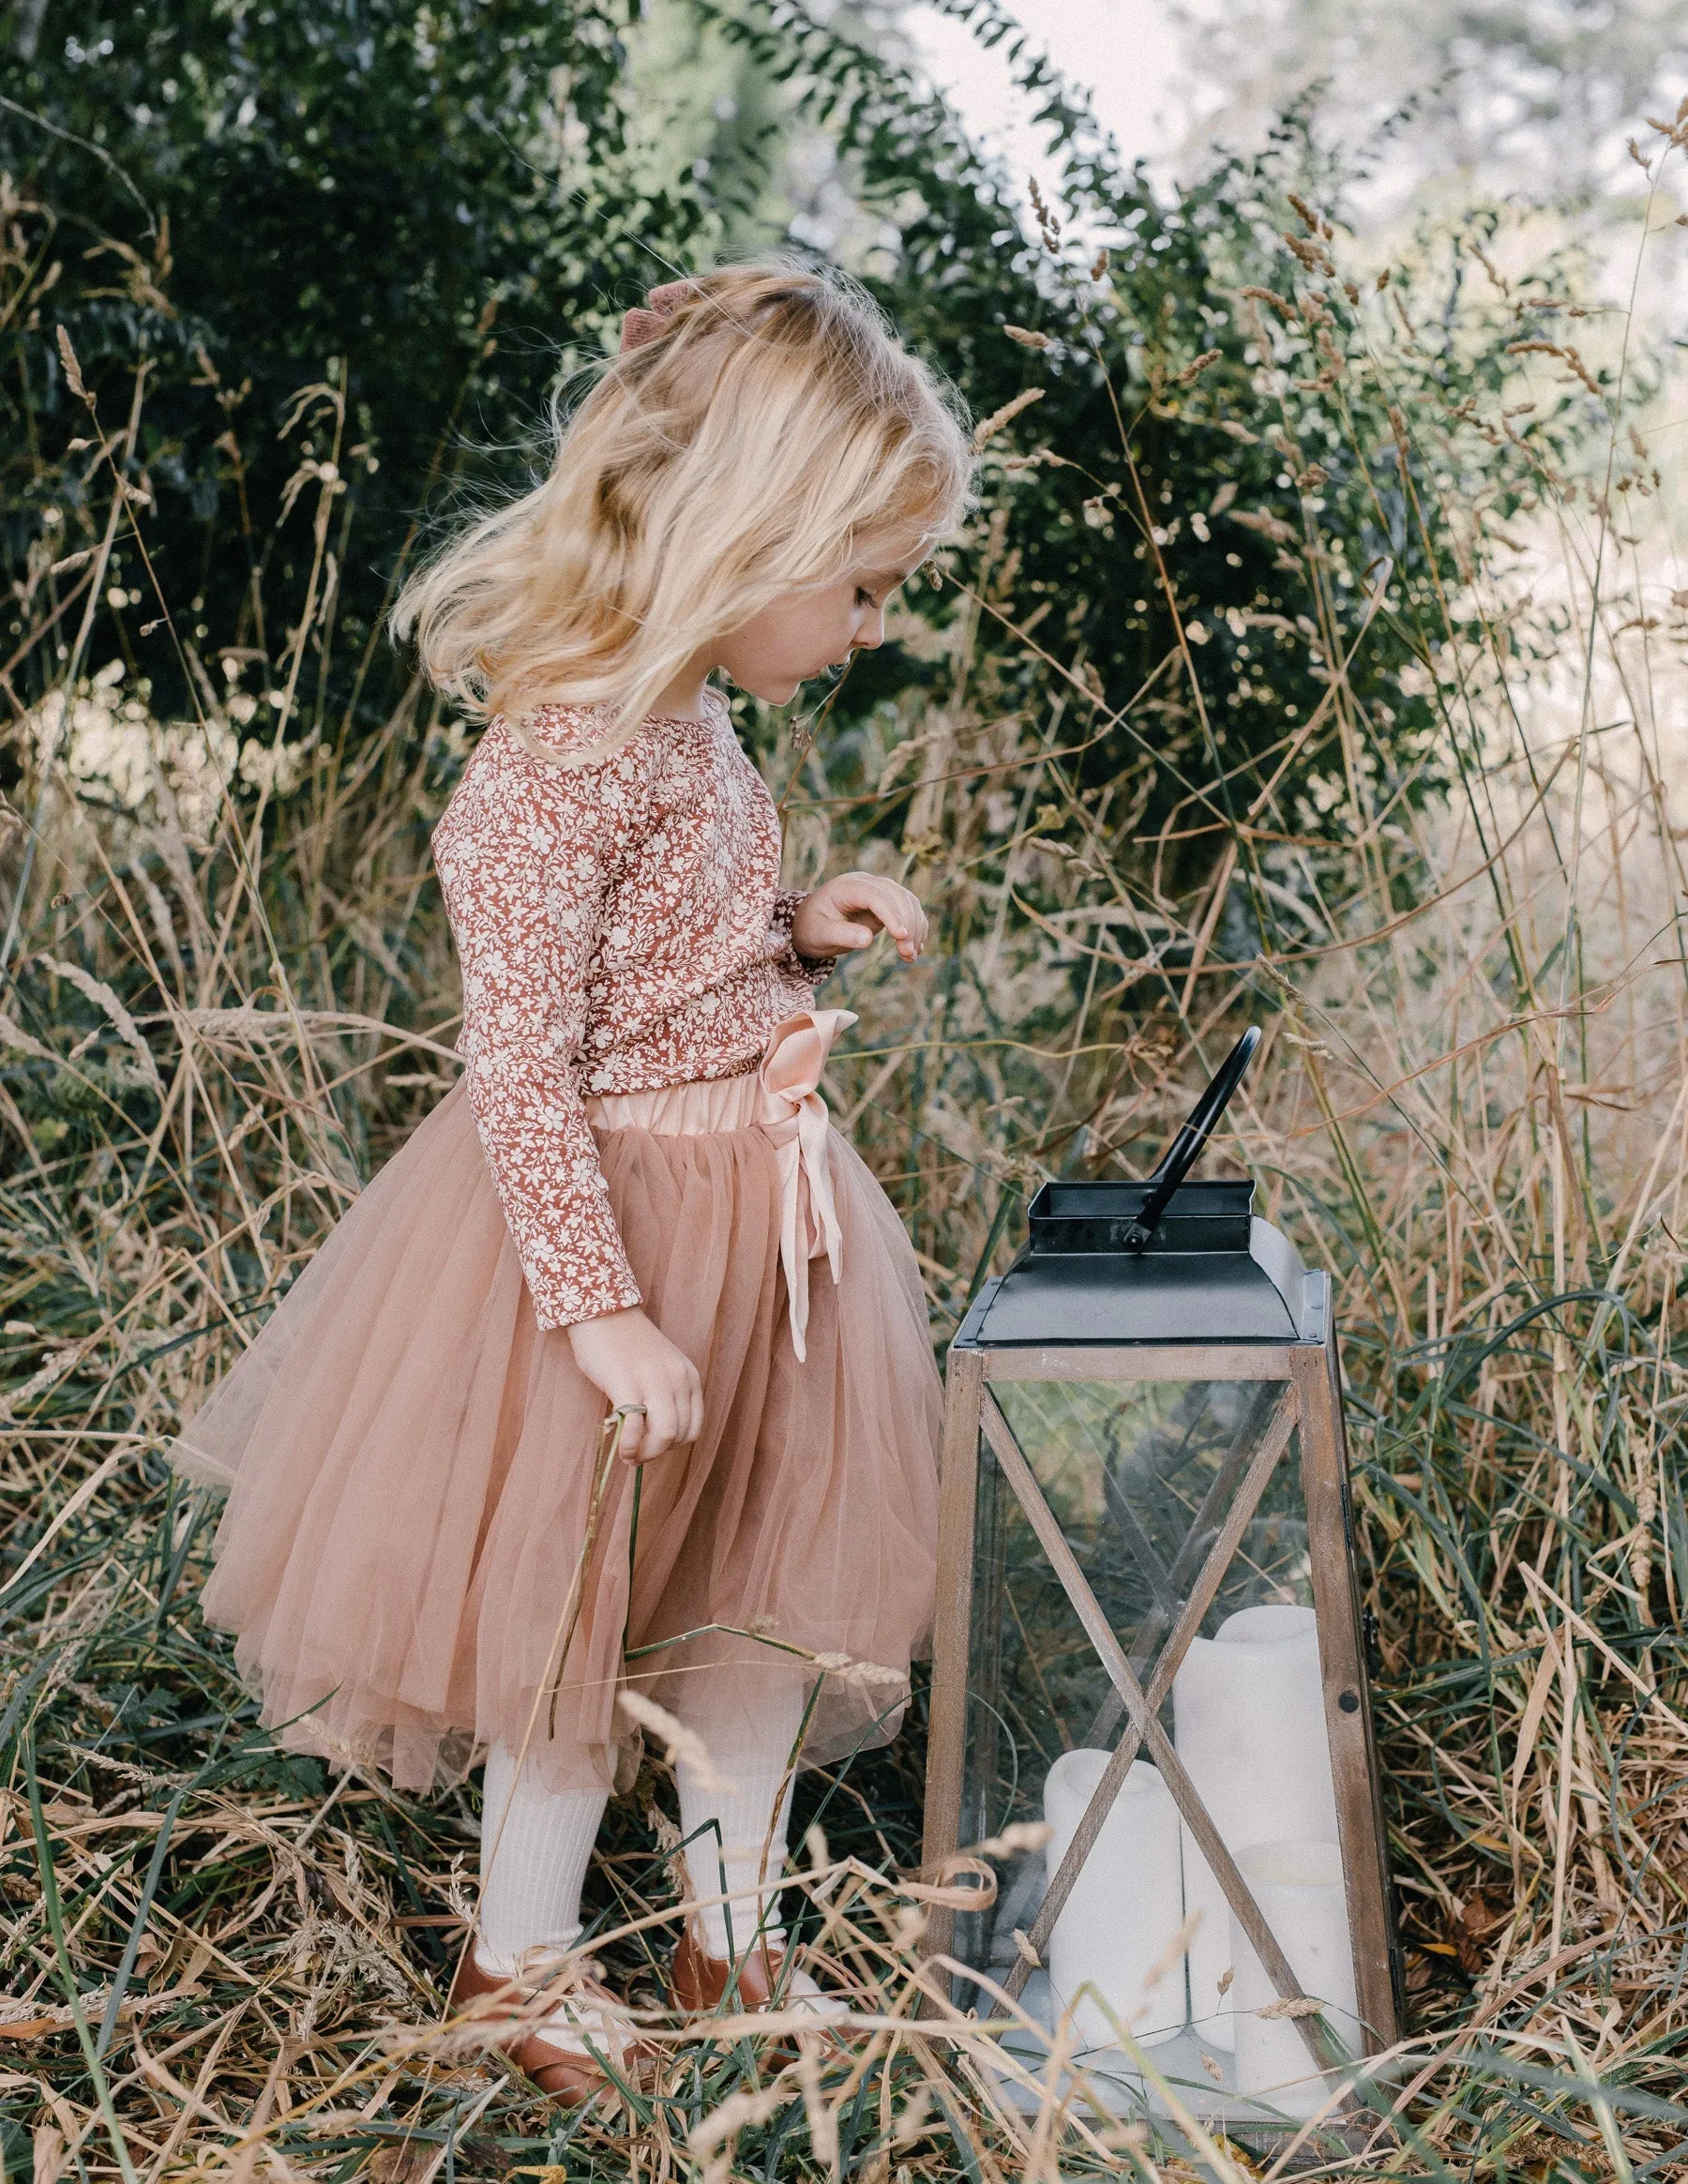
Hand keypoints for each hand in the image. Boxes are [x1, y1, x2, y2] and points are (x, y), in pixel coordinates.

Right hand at [565, 1307, 703, 1461]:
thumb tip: (655, 1438)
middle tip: (637, 1456)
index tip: (653, 1446)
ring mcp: (654, 1381)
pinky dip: (629, 1446)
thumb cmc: (626, 1344)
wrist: (602, 1313)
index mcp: (689, 1377)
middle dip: (657, 1453)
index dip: (674, 1445)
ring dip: (645, 1454)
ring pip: (664, 1436)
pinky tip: (621, 1448)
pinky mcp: (627, 1384)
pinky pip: (635, 1428)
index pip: (694, 1426)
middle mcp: (678, 1380)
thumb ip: (665, 1396)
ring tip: (629, 1455)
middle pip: (680, 1435)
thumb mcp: (661, 1368)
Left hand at [791, 872, 927, 964]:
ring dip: (915, 927)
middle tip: (908, 953)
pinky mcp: (888, 903)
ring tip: (911, 956)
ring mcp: (879, 891)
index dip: (890, 913)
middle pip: (896, 895)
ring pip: (907, 901)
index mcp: (846, 887)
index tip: (900, 936)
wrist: (811, 924)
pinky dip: (916, 928)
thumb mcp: (820, 934)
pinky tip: (915, 949)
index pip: (875, 895)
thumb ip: (841, 935)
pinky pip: (909, 910)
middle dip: (907, 923)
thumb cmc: (812, 928)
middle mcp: (866, 883)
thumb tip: (867, 939)